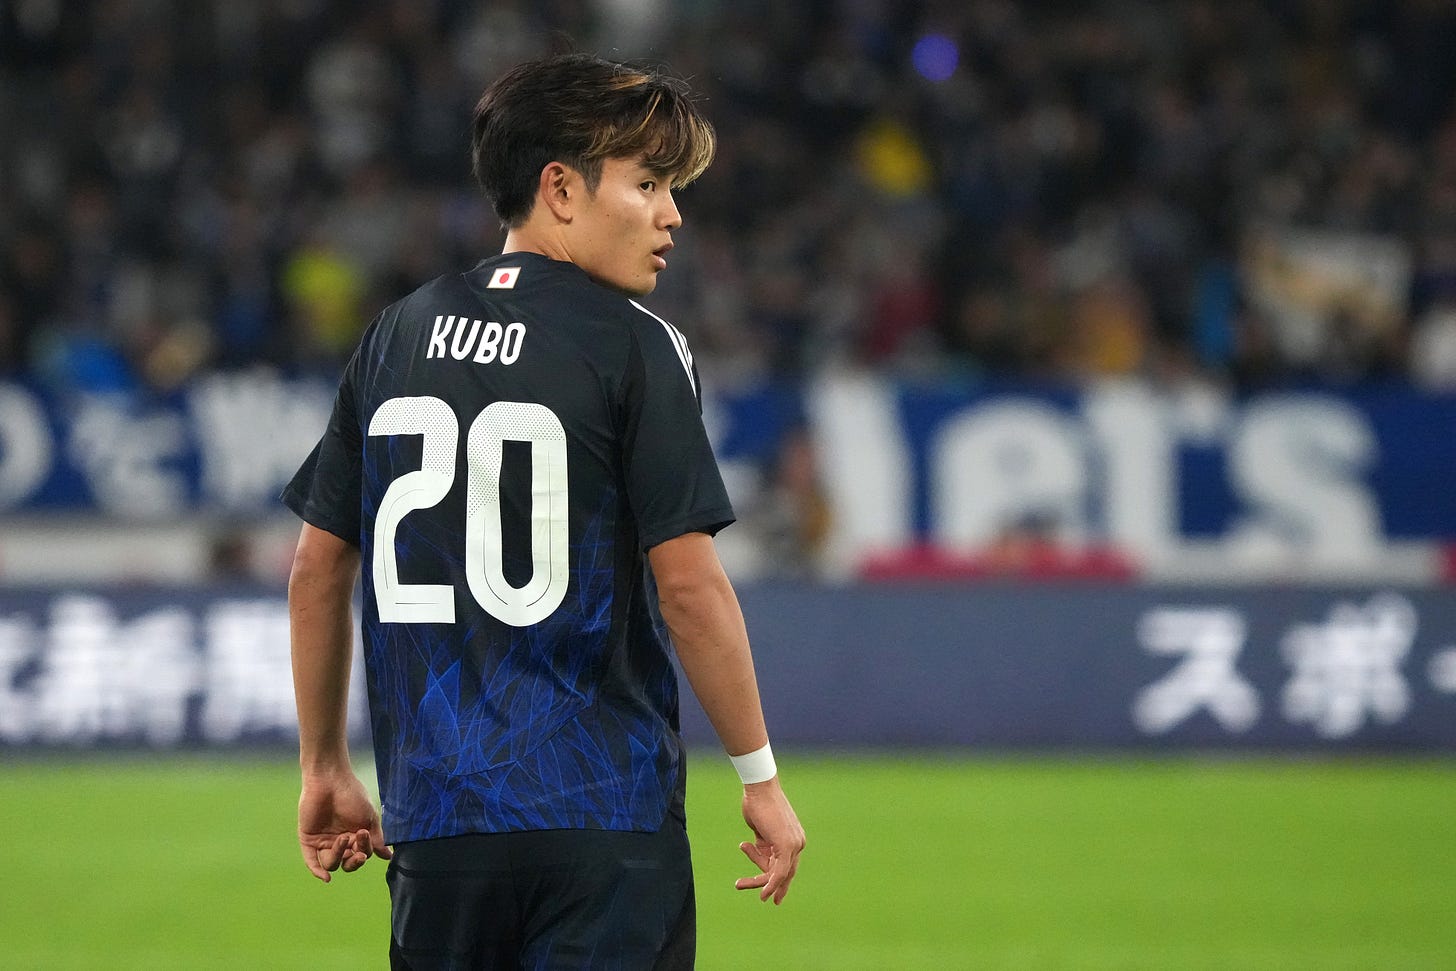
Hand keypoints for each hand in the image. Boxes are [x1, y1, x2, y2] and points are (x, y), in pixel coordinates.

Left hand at [298, 771, 391, 881]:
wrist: (330, 780)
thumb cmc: (352, 795)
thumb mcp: (369, 818)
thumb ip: (376, 839)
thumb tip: (388, 857)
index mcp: (355, 836)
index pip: (361, 854)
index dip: (364, 850)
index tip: (364, 834)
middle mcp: (340, 841)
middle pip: (347, 863)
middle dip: (354, 861)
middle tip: (358, 853)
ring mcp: (323, 841)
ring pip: (332, 863)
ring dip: (339, 855)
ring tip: (342, 838)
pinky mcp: (308, 839)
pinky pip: (312, 861)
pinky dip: (317, 871)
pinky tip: (326, 878)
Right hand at [736, 776, 804, 904]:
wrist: (758, 788)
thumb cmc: (757, 803)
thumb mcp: (761, 829)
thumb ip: (763, 843)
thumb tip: (760, 852)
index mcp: (794, 838)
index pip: (785, 865)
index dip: (778, 880)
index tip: (769, 893)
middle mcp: (798, 843)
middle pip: (785, 873)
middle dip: (774, 887)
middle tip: (764, 899)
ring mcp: (794, 845)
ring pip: (778, 874)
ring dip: (758, 882)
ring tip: (738, 884)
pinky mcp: (787, 846)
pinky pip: (779, 872)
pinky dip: (771, 884)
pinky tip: (762, 894)